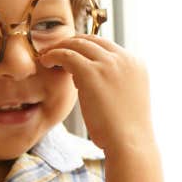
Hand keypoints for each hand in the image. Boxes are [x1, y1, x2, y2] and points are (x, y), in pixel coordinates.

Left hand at [38, 35, 155, 154]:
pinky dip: (54, 54)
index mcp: (136, 63)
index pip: (106, 45)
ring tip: (46, 56)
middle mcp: (125, 58)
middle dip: (71, 43)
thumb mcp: (124, 97)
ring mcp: (110, 63)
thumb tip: (88, 79)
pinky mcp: (93, 72)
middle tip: (54, 51)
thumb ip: (112, 82)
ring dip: (59, 47)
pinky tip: (45, 61)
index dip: (85, 47)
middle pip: (92, 40)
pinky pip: (67, 55)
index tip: (69, 54)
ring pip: (78, 44)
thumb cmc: (123, 129)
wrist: (129, 142)